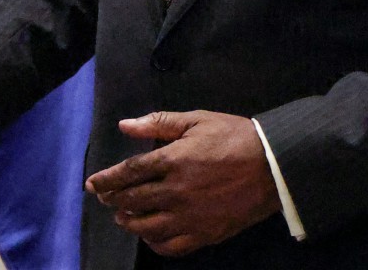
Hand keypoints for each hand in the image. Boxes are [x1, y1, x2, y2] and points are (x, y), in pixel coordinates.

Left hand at [84, 111, 280, 258]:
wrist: (274, 165)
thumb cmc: (234, 137)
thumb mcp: (196, 120)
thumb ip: (159, 123)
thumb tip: (125, 126)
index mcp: (172, 160)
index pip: (128, 173)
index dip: (107, 179)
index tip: (93, 183)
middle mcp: (176, 192)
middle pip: (132, 200)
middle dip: (113, 200)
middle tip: (105, 199)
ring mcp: (190, 216)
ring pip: (147, 227)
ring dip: (129, 222)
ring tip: (123, 217)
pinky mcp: (205, 234)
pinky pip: (172, 246)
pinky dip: (155, 243)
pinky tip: (150, 236)